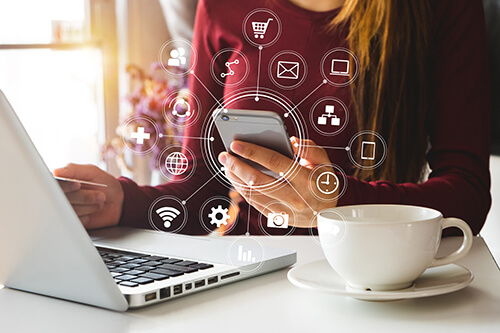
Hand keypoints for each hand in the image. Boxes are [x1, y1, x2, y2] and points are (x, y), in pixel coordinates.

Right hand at [53, 163, 123, 229]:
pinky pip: (73, 221)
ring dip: (88, 207)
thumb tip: (56, 171)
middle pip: (61, 199)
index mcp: (62, 182)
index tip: (78, 185)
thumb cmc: (105, 184)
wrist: (118, 202)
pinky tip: (92, 213)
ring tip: (99, 203)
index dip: (66, 186)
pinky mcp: (72, 221)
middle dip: (84, 197)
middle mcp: (61, 196)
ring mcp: (66, 209)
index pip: (53, 184)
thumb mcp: (92, 172)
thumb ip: (74, 170)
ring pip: (68, 211)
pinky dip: (86, 217)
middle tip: (99, 195)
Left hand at [218, 137, 337, 227]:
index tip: (236, 144)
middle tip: (225, 155)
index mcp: (306, 180)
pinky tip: (236, 179)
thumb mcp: (325, 163)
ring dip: (236, 179)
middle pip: (259, 180)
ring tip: (227, 165)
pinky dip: (242, 190)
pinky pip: (254, 203)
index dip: (253, 152)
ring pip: (253, 194)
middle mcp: (294, 197)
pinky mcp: (276, 217)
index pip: (275, 162)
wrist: (327, 214)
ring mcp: (284, 210)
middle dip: (238, 166)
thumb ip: (310, 149)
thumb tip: (291, 141)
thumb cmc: (323, 183)